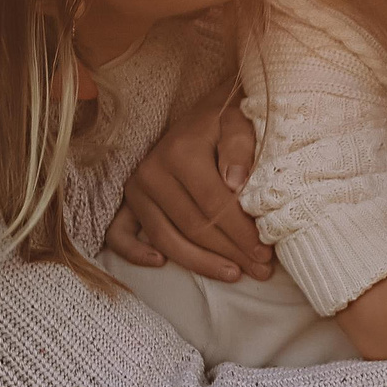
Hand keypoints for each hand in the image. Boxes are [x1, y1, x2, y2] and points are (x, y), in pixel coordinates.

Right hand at [105, 93, 269, 282]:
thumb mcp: (239, 123)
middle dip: (229, 253)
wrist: (203, 112)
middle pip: (193, 227)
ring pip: (166, 238)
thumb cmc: (225, 121)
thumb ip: (240, 149)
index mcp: (180, 153)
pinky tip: (160, 264)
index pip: (214, 206)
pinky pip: (121, 233)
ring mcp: (136, 188)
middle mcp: (152, 172)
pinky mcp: (129, 200)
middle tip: (260, 270)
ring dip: (199, 263)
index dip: (241, 234)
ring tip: (233, 274)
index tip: (265, 253)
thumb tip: (235, 184)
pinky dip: (135, 253)